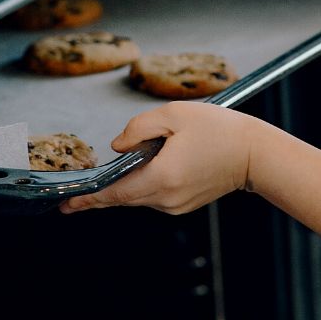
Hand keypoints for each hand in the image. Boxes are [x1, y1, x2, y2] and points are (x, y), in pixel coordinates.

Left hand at [60, 102, 257, 214]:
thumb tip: (117, 146)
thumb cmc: (219, 129)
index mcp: (162, 176)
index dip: (88, 199)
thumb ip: (139, 127)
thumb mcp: (174, 114)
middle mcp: (166, 198)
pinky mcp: (183, 205)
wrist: (254, 154)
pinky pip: (153, 196)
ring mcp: (176, 205)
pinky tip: (149, 168)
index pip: (115, 193)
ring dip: (126, 184)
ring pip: (138, 197)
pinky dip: (144, 185)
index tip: (66, 204)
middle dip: (100, 195)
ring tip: (125, 166)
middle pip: (122, 198)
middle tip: (74, 196)